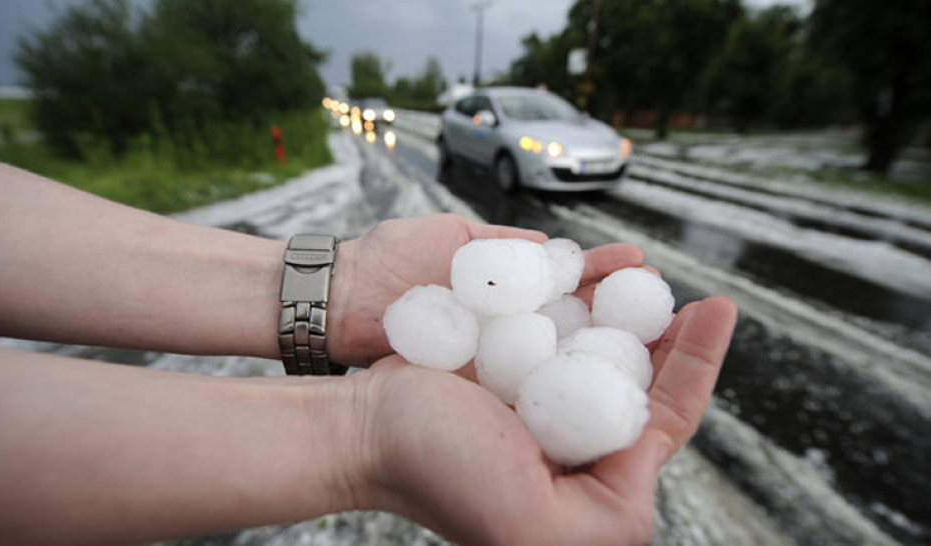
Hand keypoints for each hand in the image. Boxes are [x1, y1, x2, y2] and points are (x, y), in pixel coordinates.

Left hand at [326, 214, 643, 366]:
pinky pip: (525, 379)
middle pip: (572, 319)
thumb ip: (506, 245)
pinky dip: (558, 373)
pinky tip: (594, 366)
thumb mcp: (457, 238)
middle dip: (616, 310)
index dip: (602, 272)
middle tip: (661, 302)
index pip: (566, 279)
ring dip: (600, 343)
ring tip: (648, 333)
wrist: (338, 297)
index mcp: (506, 287)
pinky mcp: (477, 384)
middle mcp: (507, 326)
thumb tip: (557, 249)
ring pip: (557, 352)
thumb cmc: (389, 258)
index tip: (639, 261)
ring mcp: (495, 357)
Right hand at [346, 296, 736, 545]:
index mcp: (586, 477)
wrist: (364, 424)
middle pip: (639, 377)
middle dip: (672, 335)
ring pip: (602, 343)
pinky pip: (558, 318)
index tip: (715, 309)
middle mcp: (567, 434)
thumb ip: (613, 515)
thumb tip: (650, 452)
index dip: (697, 365)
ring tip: (650, 278)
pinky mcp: (508, 356)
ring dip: (631, 310)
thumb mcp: (534, 526)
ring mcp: (539, 392)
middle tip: (693, 294)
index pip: (661, 420)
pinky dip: (582, 294)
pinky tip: (598, 274)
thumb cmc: (436, 473)